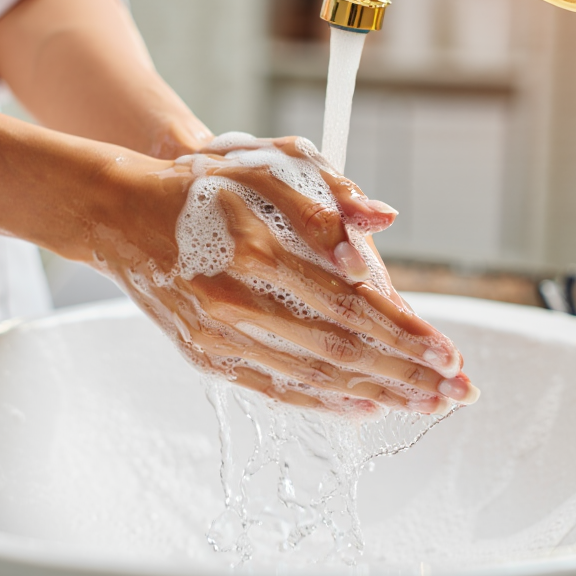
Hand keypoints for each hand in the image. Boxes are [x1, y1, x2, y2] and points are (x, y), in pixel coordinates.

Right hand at [88, 133, 477, 414]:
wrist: (121, 216)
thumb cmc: (201, 187)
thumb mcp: (263, 167)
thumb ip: (326, 195)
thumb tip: (381, 222)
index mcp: (256, 250)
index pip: (350, 304)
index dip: (405, 332)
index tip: (449, 353)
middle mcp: (236, 301)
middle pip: (338, 350)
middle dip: (404, 375)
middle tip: (454, 392)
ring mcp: (218, 336)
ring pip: (310, 377)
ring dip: (373, 394)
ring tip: (421, 404)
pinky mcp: (206, 356)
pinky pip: (274, 389)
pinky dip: (321, 402)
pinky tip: (361, 408)